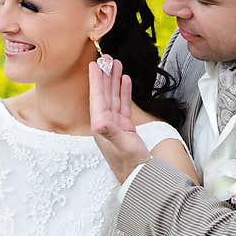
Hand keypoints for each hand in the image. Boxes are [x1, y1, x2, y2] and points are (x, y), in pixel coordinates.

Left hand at [88, 58, 150, 182]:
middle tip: (107, 58)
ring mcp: (115, 125)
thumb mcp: (123, 146)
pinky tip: (125, 81)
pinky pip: (122, 105)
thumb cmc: (132, 164)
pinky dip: (123, 92)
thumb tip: (100, 122)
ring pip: (113, 98)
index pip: (97, 98)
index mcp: (101, 126)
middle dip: (105, 76)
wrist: (141, 177)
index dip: (95, 81)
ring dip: (114, 81)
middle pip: (104, 95)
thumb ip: (112, 133)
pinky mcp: (125, 128)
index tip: (93, 65)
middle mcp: (105, 124)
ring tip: (116, 65)